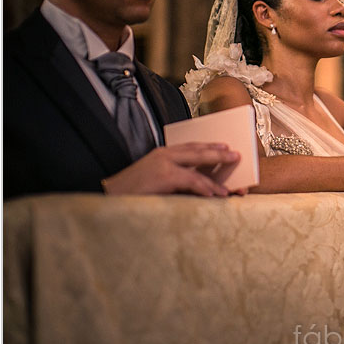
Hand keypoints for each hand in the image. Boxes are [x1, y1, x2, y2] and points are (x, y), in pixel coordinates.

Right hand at [102, 142, 240, 196]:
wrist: (106, 197)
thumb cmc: (130, 193)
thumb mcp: (154, 180)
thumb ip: (174, 177)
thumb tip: (197, 184)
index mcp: (162, 153)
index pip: (191, 146)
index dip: (209, 147)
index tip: (225, 148)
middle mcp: (164, 154)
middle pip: (198, 151)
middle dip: (219, 155)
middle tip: (237, 157)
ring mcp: (164, 164)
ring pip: (198, 166)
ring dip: (216, 178)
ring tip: (231, 186)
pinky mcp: (164, 176)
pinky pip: (191, 180)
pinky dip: (206, 187)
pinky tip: (216, 194)